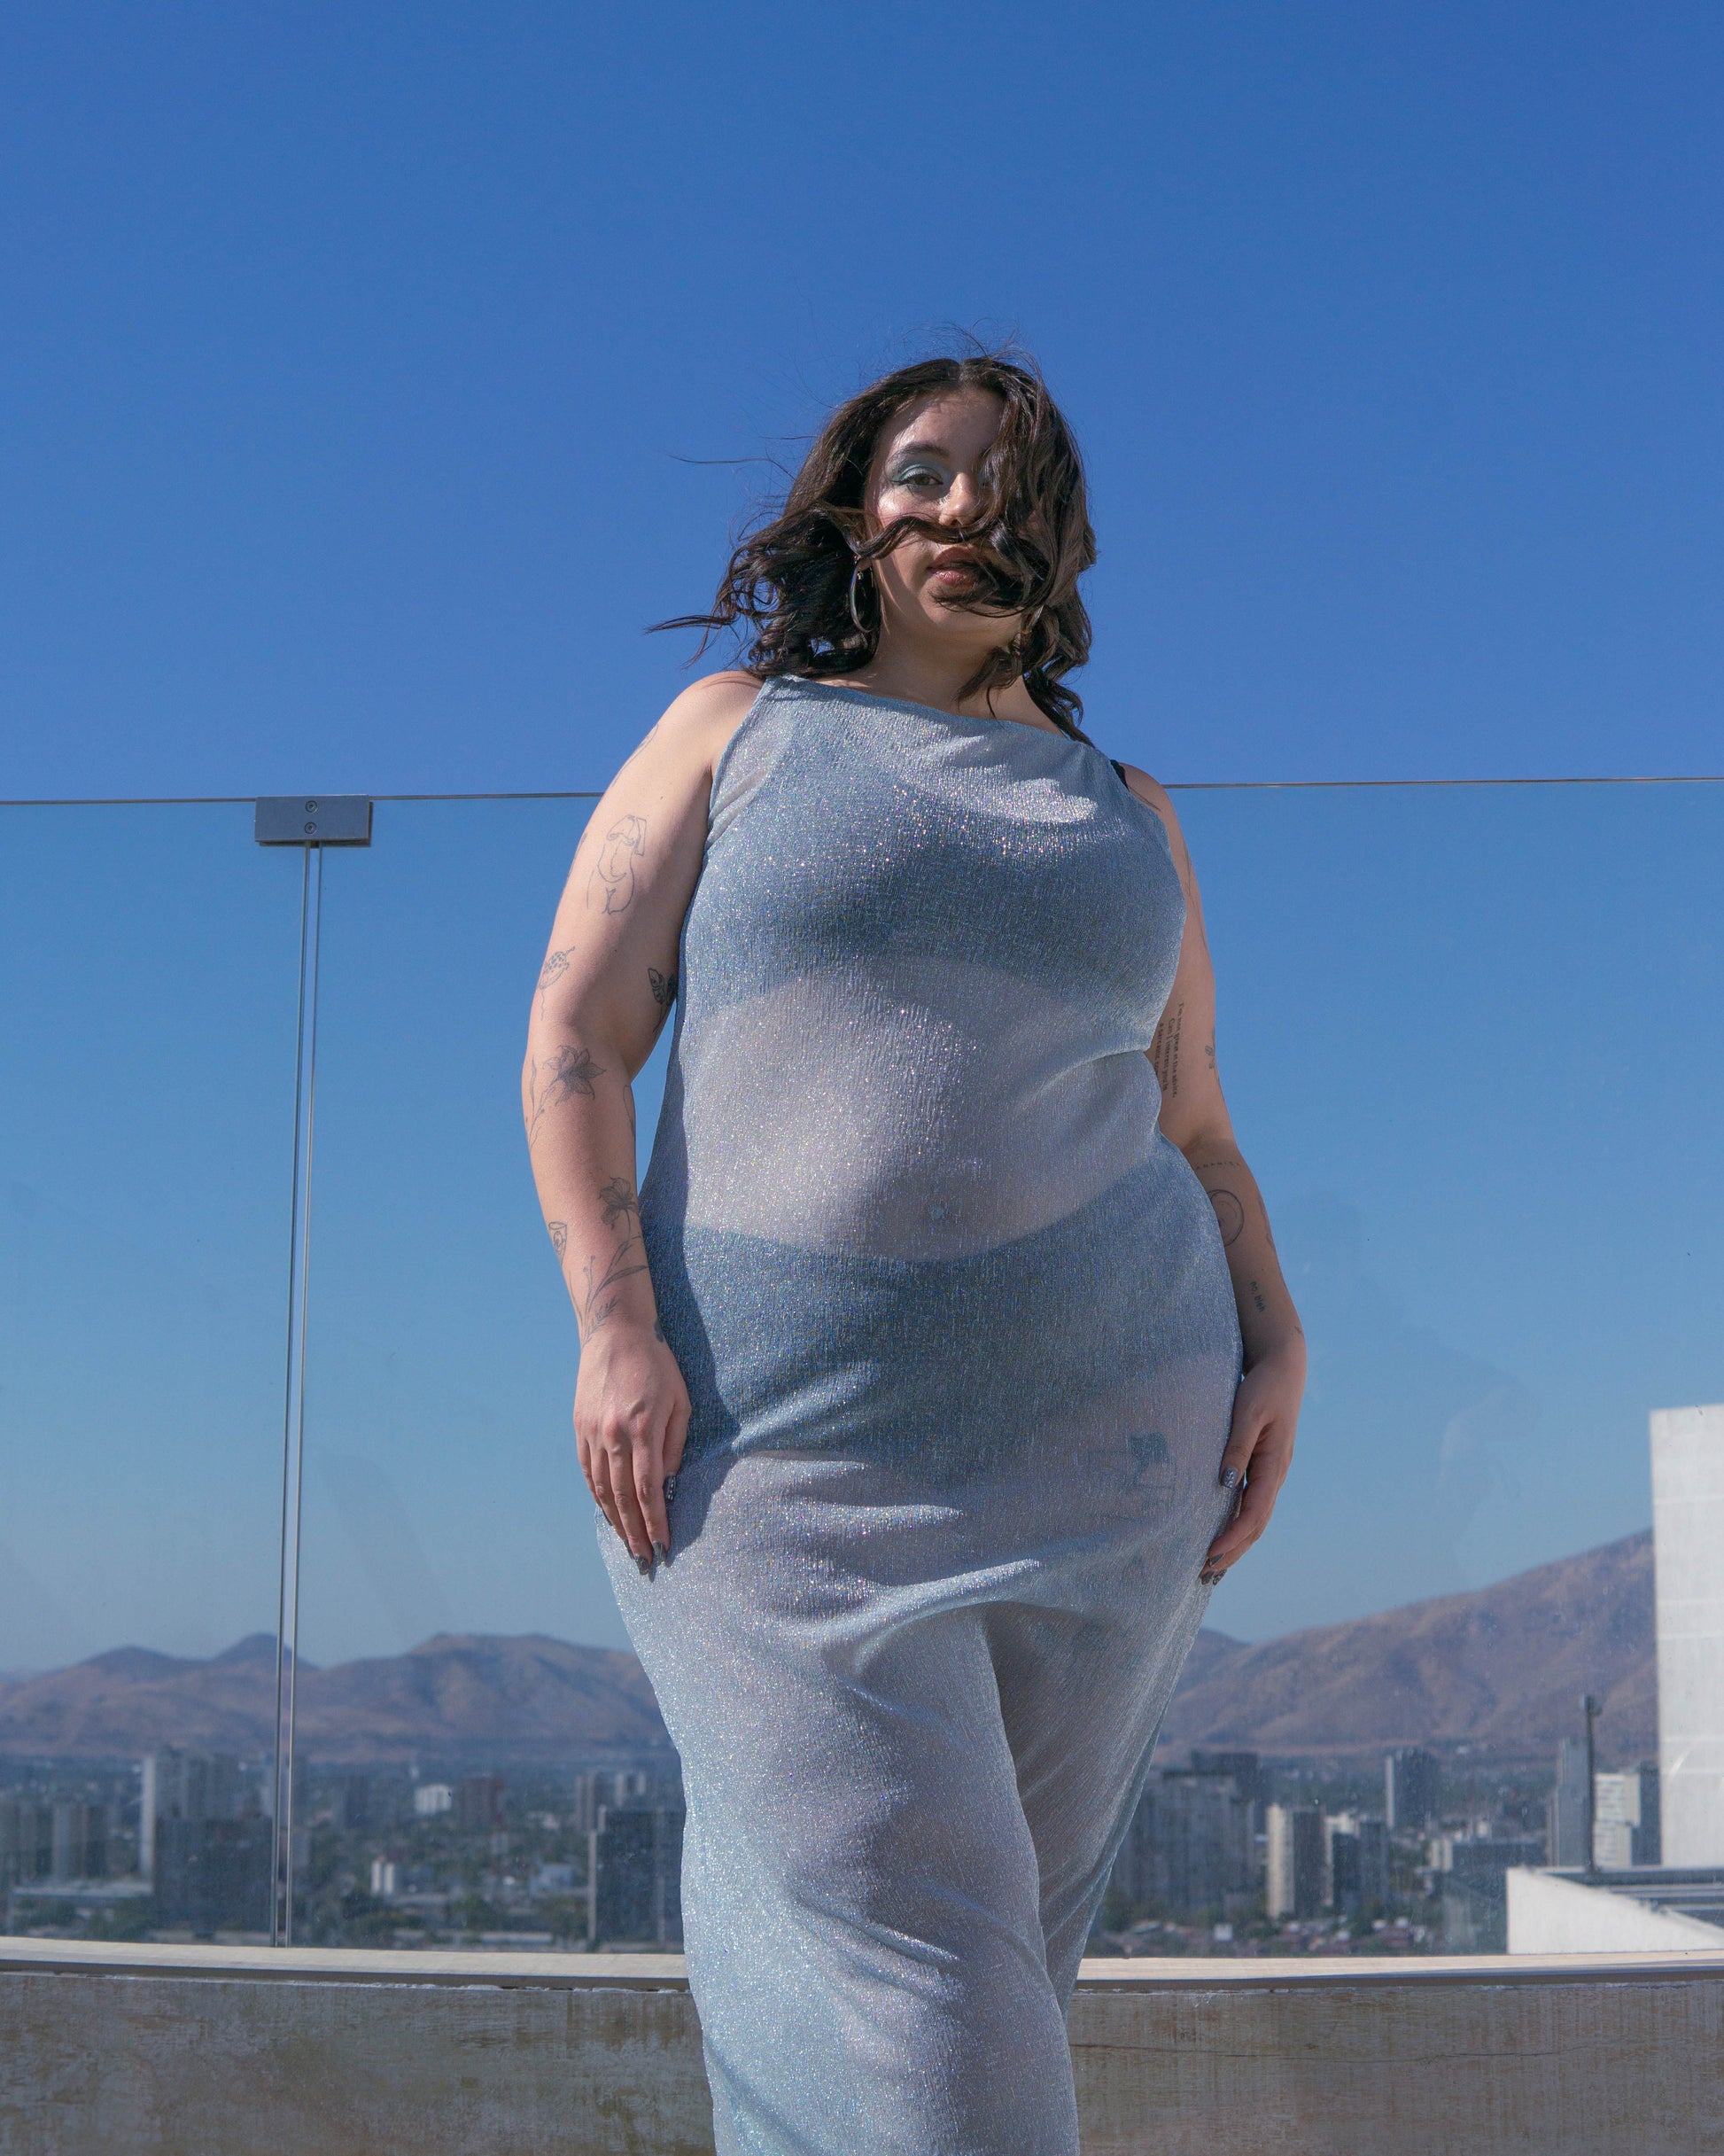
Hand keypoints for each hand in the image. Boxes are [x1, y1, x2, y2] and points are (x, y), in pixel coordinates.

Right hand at [573, 1318, 690, 1569]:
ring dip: (614, 1520)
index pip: (648, 1488)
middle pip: (622, 1496)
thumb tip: (670, 1483)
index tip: (662, 1545)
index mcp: (642, 1428)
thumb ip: (675, 1443)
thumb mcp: (680, 1400)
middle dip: (634, 1531)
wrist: (614, 1332)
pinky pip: (587, 1471)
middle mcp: (613, 1434)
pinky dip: (597, 1496)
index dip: (655, 1521)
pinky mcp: (579, 1427)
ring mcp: (592, 1432)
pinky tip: (607, 1512)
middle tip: (643, 1558)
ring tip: (627, 1543)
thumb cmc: (657, 1365)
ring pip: (601, 1488)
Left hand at [1201, 1343, 1303, 1583]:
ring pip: (1256, 1517)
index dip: (1232, 1538)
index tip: (1209, 1554)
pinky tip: (1223, 1531)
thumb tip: (1225, 1484)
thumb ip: (1237, 1446)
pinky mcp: (1264, 1466)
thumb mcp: (1248, 1412)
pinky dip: (1238, 1523)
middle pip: (1256, 1524)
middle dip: (1232, 1551)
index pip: (1254, 1513)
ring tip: (1211, 1564)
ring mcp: (1271, 1472)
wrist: (1283, 1367)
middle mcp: (1276, 1474)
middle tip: (1204, 1573)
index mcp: (1274, 1465)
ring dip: (1236, 1543)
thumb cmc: (1264, 1387)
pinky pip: (1252, 1503)